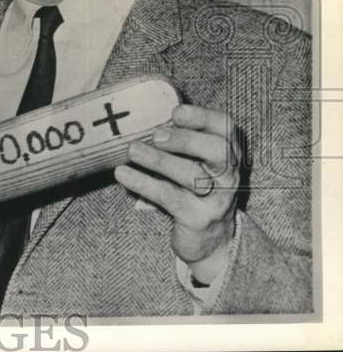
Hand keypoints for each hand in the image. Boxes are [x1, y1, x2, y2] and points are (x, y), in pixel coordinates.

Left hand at [115, 103, 239, 282]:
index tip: (176, 112)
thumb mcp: (192, 160)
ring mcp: (217, 199)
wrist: (209, 239)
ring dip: (159, 161)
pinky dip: (143, 183)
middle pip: (219, 151)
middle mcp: (228, 175)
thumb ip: (178, 139)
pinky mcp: (198, 219)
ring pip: (193, 176)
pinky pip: (170, 198)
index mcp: (228, 153)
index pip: (225, 128)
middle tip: (157, 136)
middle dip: (186, 139)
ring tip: (133, 150)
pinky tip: (122, 173)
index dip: (203, 117)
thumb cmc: (191, 187)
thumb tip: (140, 115)